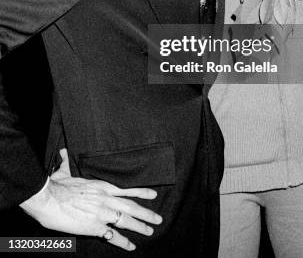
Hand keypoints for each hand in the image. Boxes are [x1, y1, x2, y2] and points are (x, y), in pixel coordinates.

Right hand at [20, 149, 161, 251]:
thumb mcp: (64, 172)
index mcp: (101, 186)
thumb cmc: (55, 186)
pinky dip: (123, 242)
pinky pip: (112, 236)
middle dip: (146, 213)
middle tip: (158, 219)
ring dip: (139, 226)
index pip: (126, 189)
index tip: (153, 195)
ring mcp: (101, 213)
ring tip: (150, 231)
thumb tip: (63, 152)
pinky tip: (131, 246)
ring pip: (126, 220)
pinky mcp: (93, 226)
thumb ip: (67, 163)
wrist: (47, 198)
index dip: (141, 192)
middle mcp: (105, 199)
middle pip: (131, 206)